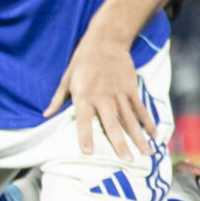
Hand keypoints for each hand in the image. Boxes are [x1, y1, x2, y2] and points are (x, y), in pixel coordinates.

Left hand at [46, 29, 153, 162]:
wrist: (107, 40)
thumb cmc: (83, 59)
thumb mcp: (67, 77)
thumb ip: (58, 98)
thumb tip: (45, 115)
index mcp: (84, 96)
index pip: (84, 121)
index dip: (86, 137)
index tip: (89, 153)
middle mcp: (103, 97)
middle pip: (113, 124)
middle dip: (121, 144)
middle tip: (128, 161)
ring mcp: (120, 93)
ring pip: (130, 119)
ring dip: (139, 137)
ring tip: (146, 153)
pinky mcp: (131, 88)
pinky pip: (140, 108)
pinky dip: (147, 121)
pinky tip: (154, 133)